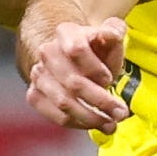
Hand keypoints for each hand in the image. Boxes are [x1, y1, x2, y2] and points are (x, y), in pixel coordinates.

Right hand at [26, 16, 129, 130]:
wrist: (74, 59)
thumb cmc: (97, 51)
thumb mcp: (110, 37)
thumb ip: (114, 31)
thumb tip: (110, 34)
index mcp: (66, 33)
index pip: (76, 49)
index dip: (94, 68)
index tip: (109, 79)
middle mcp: (47, 53)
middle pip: (72, 82)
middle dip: (100, 101)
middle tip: (121, 112)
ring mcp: (39, 75)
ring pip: (64, 102)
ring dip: (91, 117)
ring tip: (111, 124)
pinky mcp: (35, 95)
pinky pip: (57, 116)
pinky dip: (78, 124)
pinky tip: (95, 125)